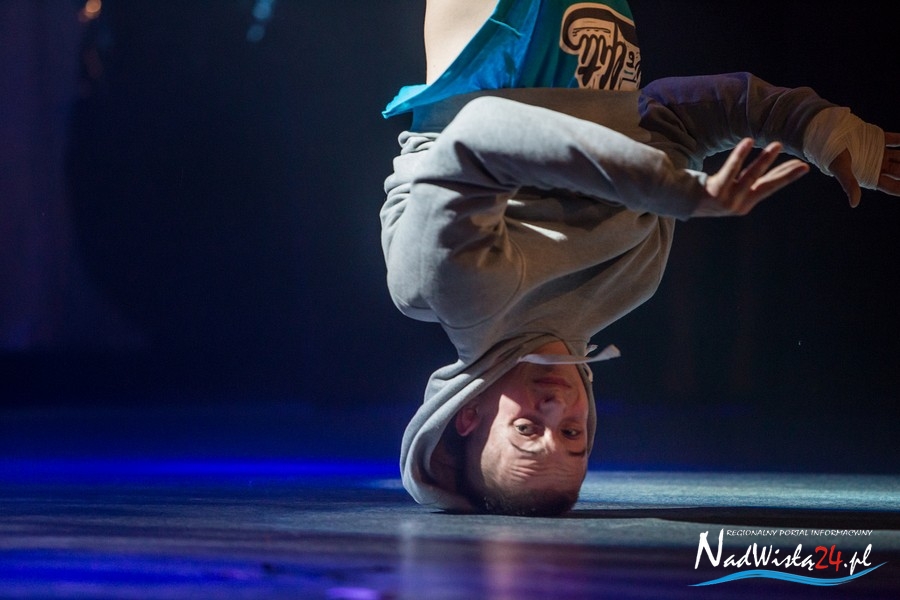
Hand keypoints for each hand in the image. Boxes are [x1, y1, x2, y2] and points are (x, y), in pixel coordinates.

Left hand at [692, 138, 809, 216]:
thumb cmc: (703, 192)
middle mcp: (737, 205)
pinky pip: (730, 170)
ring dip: (765, 160)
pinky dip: (740, 155)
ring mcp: (726, 200)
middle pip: (766, 186)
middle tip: (803, 163)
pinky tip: (749, 142)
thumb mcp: (728, 189)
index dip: (786, 176)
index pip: (769, 187)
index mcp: (743, 204)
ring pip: (750, 176)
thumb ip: (744, 181)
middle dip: (785, 174)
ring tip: (777, 145)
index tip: (803, 166)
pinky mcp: (714, 192)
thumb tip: (763, 167)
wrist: (676, 200)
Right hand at [829, 131, 899, 207]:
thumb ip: (850, 185)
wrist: (826, 134)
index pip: (893, 186)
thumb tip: (854, 204)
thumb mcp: (842, 169)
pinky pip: (896, 140)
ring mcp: (879, 151)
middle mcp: (876, 165)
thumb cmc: (831, 154)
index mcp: (870, 175)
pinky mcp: (878, 138)